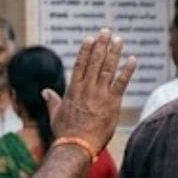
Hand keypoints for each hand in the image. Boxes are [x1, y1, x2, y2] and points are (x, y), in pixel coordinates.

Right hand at [43, 30, 136, 154]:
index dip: (86, 50)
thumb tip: (44, 92)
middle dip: (101, 45)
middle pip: (95, 61)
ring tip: (119, 39)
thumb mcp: (55, 114)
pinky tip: (132, 59)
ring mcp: (99, 94)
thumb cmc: (65, 133)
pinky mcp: (112, 102)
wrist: (77, 146)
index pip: (80, 64)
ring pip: (108, 68)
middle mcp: (86, 88)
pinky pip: (121, 83)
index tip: (90, 38)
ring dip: (114, 52)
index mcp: (73, 89)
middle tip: (107, 32)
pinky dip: (127, 70)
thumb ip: (52, 100)